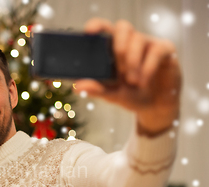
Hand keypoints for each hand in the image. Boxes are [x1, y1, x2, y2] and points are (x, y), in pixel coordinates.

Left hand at [75, 18, 180, 134]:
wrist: (155, 106)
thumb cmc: (130, 94)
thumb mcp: (111, 94)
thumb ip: (95, 89)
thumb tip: (76, 86)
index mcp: (113, 48)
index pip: (104, 28)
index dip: (96, 25)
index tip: (89, 32)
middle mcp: (130, 41)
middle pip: (123, 27)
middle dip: (119, 46)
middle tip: (119, 69)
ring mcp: (148, 43)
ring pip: (138, 39)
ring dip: (133, 61)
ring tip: (132, 82)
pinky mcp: (165, 49)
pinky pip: (156, 50)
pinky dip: (148, 67)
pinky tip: (143, 82)